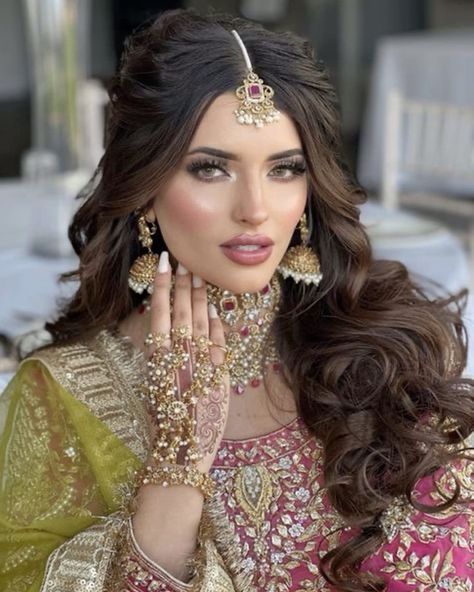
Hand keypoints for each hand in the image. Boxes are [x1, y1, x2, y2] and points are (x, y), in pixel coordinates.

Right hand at [144, 251, 229, 474]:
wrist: (183, 453)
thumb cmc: (165, 424)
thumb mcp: (156, 388)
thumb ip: (162, 360)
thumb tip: (168, 331)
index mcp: (157, 361)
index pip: (158, 314)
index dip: (162, 287)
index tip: (163, 264)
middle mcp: (177, 359)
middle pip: (180, 313)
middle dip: (183, 285)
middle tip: (185, 260)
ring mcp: (199, 366)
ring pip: (199, 323)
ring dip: (199, 298)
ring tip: (199, 276)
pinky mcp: (219, 377)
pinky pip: (218, 344)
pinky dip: (216, 326)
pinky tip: (214, 309)